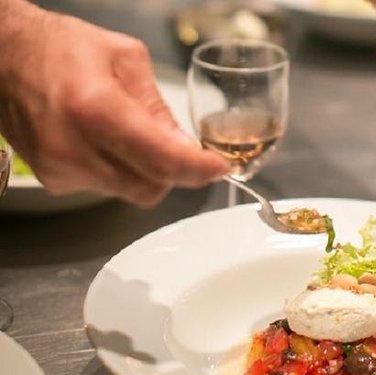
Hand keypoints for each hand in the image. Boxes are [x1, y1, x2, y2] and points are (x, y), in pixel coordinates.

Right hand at [0, 2, 229, 206]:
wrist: (2, 56)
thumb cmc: (60, 47)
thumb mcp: (125, 58)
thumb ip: (158, 108)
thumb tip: (186, 147)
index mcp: (95, 108)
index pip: (162, 159)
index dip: (198, 168)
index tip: (219, 166)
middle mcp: (73, 147)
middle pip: (152, 185)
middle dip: (175, 170)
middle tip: (178, 146)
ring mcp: (60, 169)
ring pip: (133, 192)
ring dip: (147, 171)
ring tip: (130, 133)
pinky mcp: (54, 180)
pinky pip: (108, 188)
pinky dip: (121, 171)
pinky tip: (105, 142)